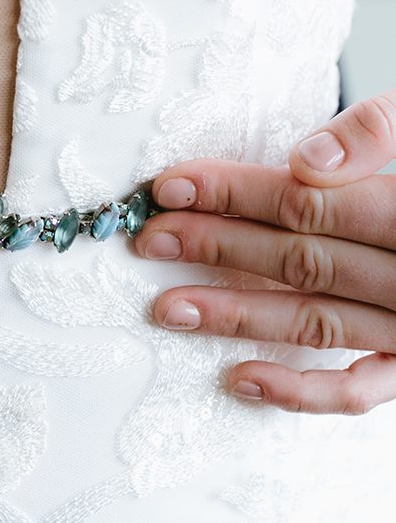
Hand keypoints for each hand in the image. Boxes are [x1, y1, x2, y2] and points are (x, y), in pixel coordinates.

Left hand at [135, 89, 395, 414]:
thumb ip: (386, 130)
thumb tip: (305, 160)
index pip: (312, 200)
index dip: (236, 191)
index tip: (171, 185)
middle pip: (302, 258)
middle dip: (220, 246)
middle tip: (151, 239)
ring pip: (317, 321)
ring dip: (238, 315)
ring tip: (168, 308)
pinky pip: (359, 390)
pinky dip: (302, 392)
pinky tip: (239, 378)